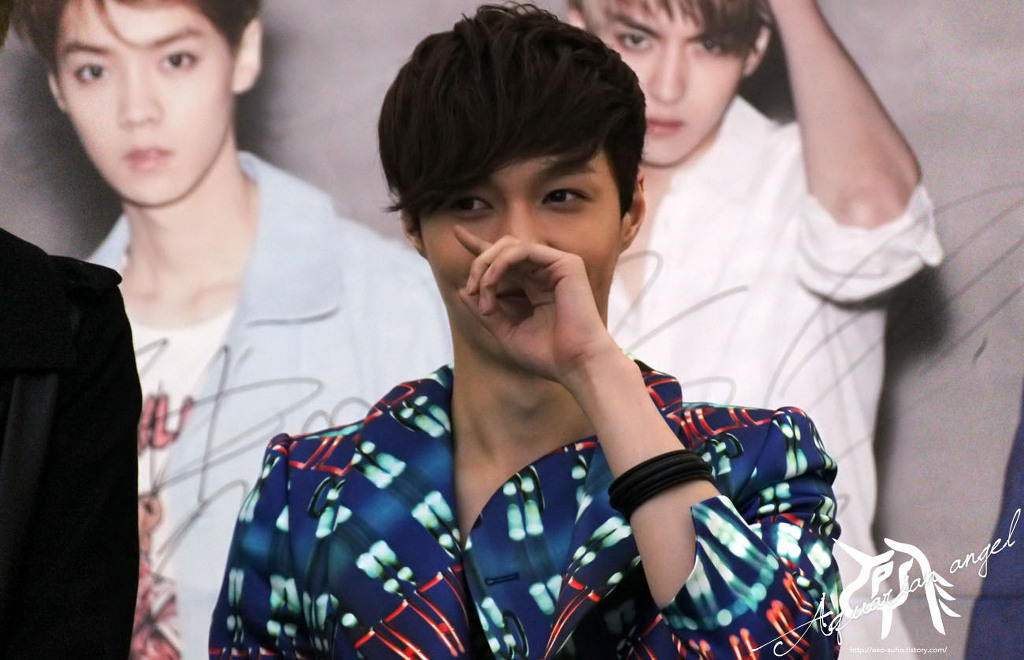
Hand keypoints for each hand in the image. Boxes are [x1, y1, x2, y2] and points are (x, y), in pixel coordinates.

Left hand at [455, 226, 617, 382]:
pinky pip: (523, 249)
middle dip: (478, 264)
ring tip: (480, 290)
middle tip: (469, 289)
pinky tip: (491, 283)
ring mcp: (555, 266)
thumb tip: (462, 290)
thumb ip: (485, 311)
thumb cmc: (546, 355)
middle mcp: (544, 273)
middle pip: (502, 249)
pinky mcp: (566, 263)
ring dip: (487, 266)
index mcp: (533, 287)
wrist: (575, 364)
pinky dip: (501, 263)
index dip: (480, 246)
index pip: (503, 260)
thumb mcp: (506, 331)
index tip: (457, 232)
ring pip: (510, 246)